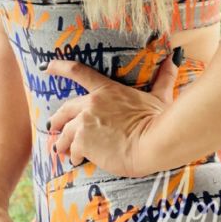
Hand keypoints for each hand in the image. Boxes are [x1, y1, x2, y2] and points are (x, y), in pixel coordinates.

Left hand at [46, 49, 180, 177]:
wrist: (154, 143)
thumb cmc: (159, 120)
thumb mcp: (159, 97)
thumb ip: (163, 79)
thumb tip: (173, 60)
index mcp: (107, 90)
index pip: (79, 72)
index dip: (60, 67)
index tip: (47, 67)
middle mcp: (91, 104)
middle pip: (65, 109)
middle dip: (57, 118)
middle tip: (52, 125)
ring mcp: (85, 123)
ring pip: (65, 132)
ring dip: (62, 142)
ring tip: (61, 150)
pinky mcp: (84, 142)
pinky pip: (73, 150)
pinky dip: (73, 155)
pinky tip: (76, 161)